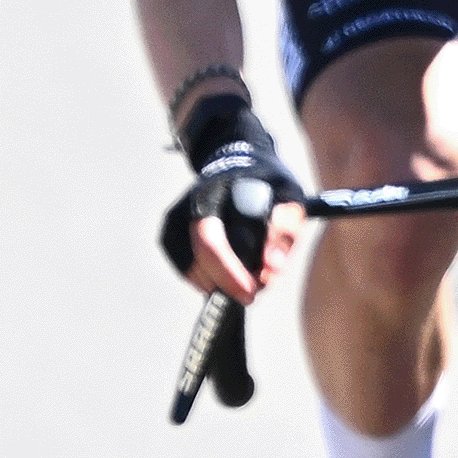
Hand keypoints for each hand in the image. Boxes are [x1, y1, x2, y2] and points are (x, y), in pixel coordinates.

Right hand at [157, 110, 301, 297]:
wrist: (237, 165)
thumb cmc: (267, 184)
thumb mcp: (288, 196)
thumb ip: (284, 229)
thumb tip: (272, 267)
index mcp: (212, 194)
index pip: (211, 244)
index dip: (231, 274)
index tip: (253, 290)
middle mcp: (186, 206)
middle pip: (198, 262)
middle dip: (227, 284)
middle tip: (252, 292)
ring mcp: (174, 221)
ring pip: (192, 271)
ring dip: (220, 282)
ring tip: (246, 274)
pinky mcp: (169, 235)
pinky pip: (187, 270)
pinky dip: (208, 278)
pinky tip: (227, 269)